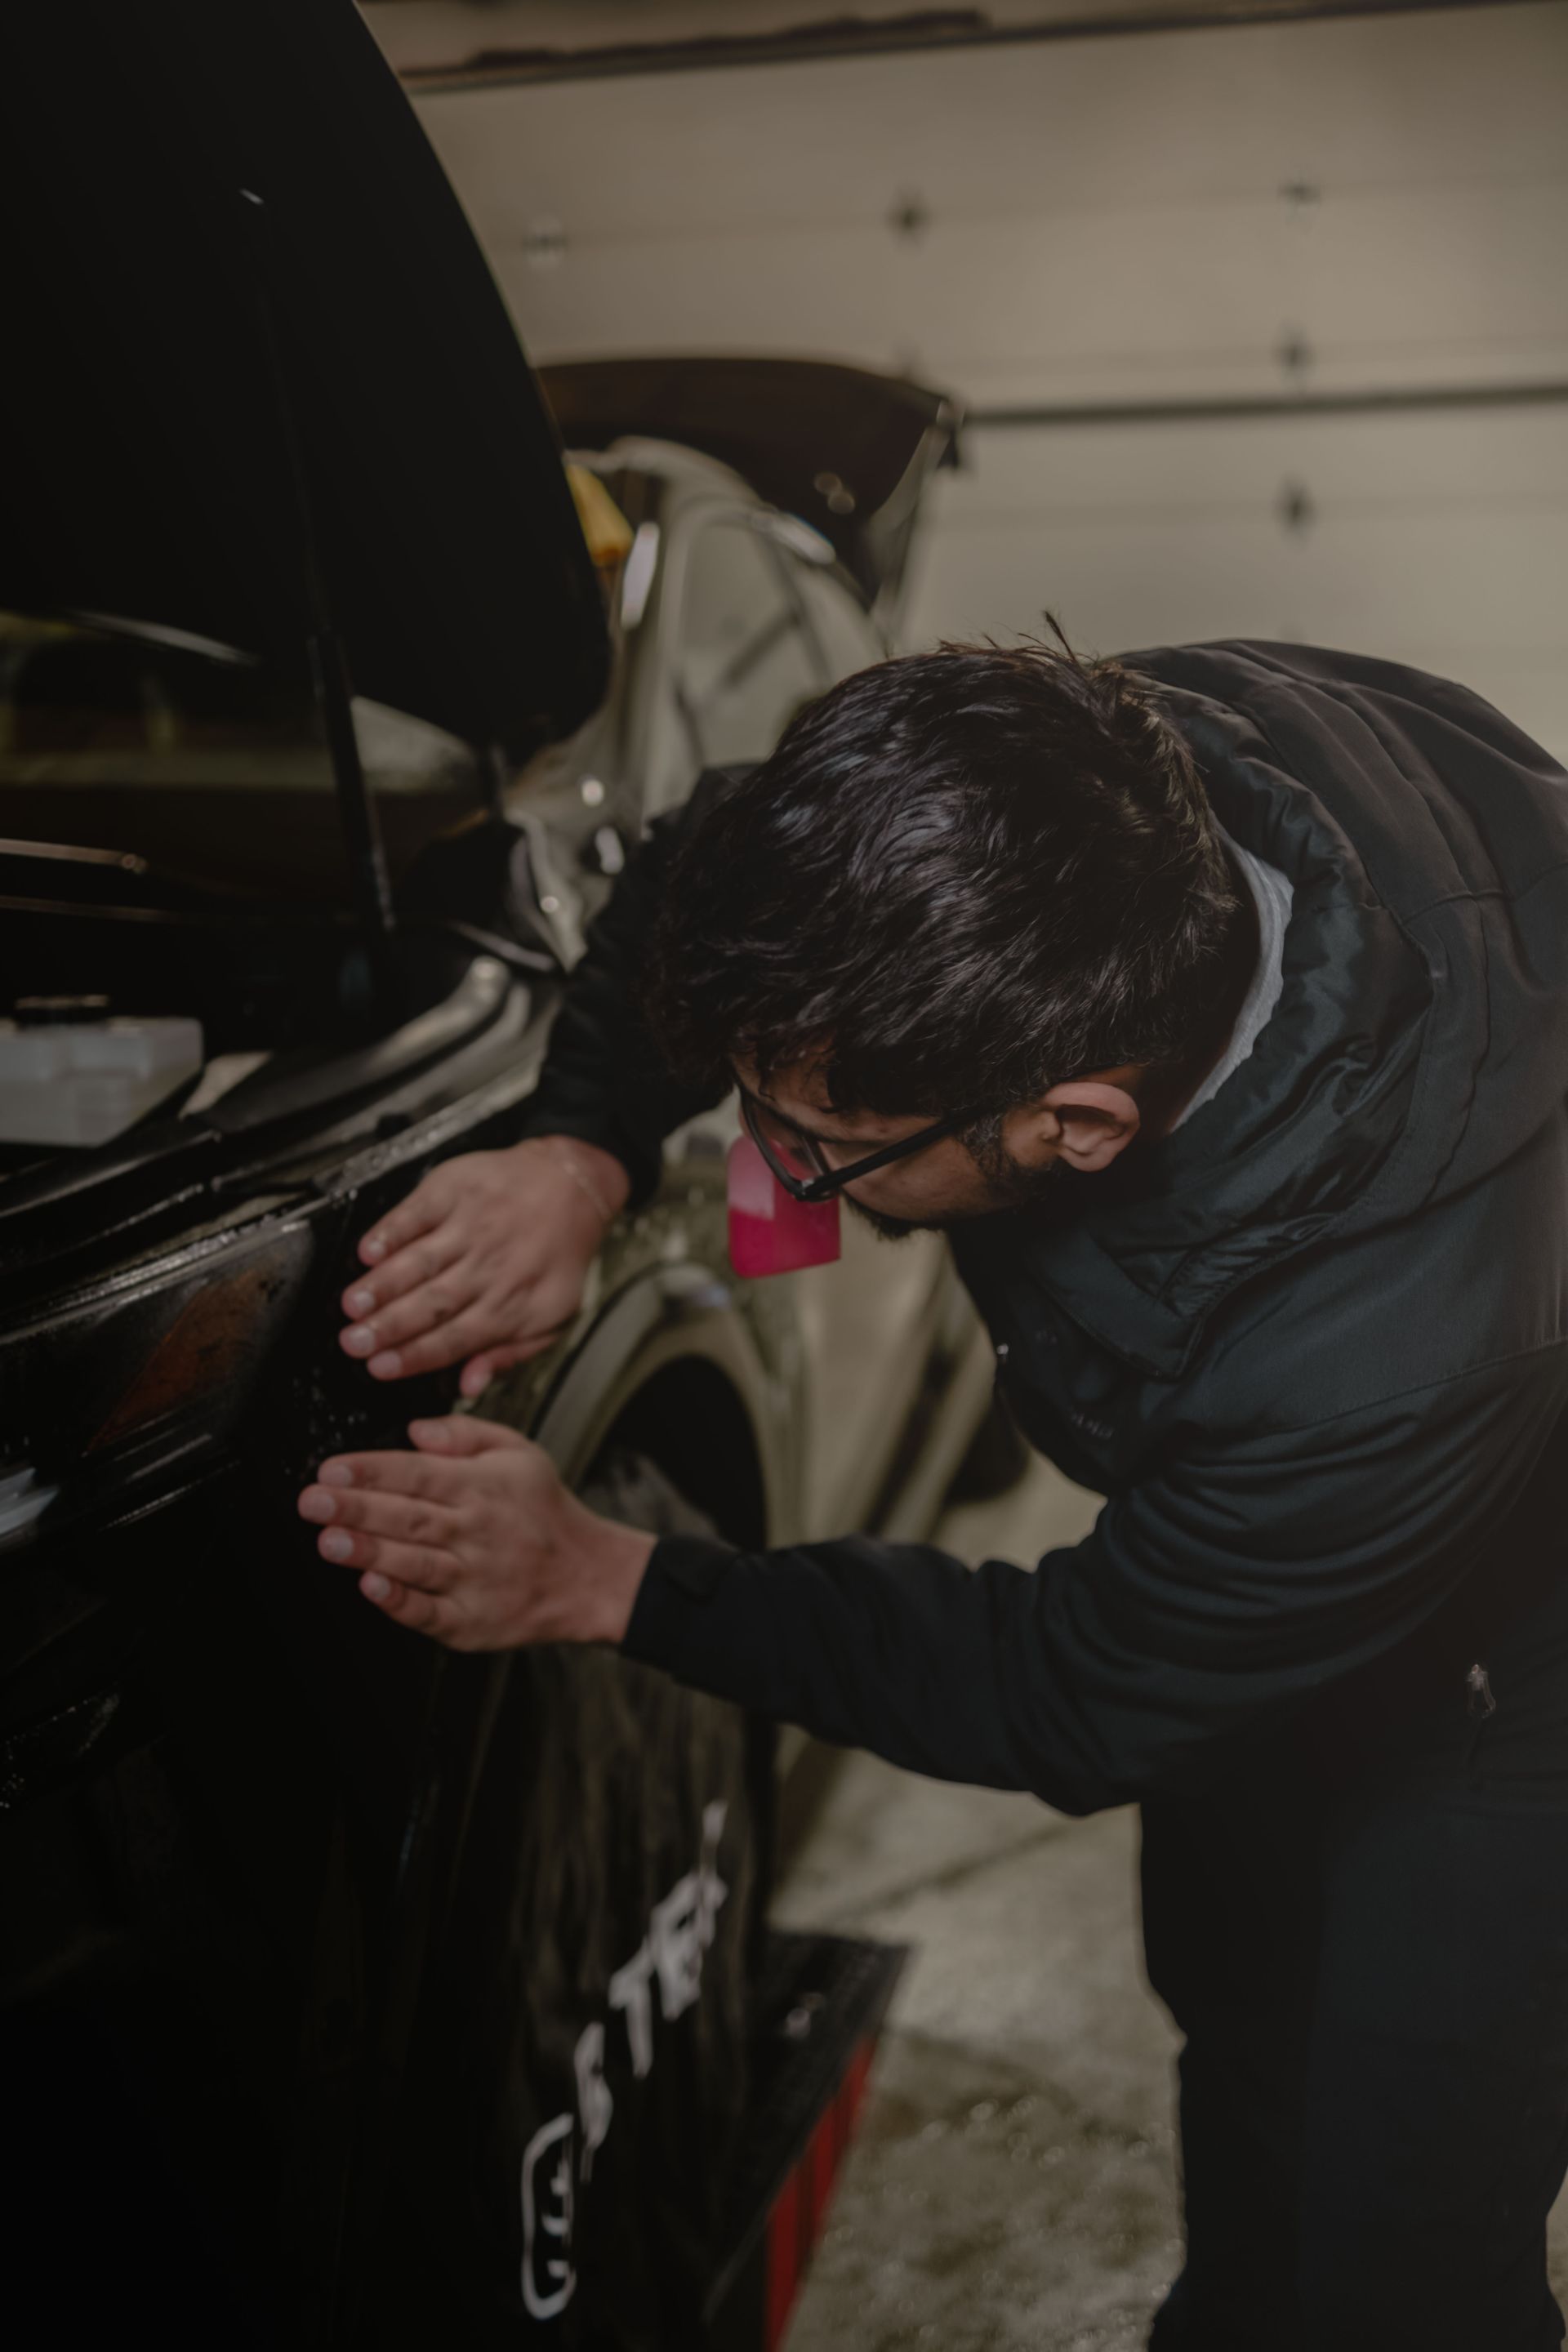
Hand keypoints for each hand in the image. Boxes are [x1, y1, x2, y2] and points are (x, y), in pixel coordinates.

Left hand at [296, 1415, 654, 1648]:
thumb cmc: (546, 1512)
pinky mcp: (471, 1622)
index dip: (372, 1471)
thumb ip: (465, 1434)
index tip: (332, 1468)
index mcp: (482, 1487)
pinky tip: (372, 1588)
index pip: (418, 1474)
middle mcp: (476, 1531)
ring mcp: (473, 1579)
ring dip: (367, 1551)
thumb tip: (414, 1430)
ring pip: (413, 1562)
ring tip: (328, 1539)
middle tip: (312, 1500)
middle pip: (409, 1517)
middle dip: (356, 1507)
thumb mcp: (519, 1452)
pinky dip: (401, 1602)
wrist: (590, 1576)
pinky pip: (430, 1612)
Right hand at [339, 1135, 630, 1395]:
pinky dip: (390, 1232)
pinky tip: (369, 1251)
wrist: (570, 1185)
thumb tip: (471, 1385)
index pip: (455, 1338)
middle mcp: (489, 1267)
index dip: (414, 1355)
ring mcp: (471, 1227)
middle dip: (388, 1327)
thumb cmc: (555, 1255)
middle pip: (432, 1303)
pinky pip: (417, 1214)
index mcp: (511, 1304)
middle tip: (354, 1343)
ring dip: (383, 1285)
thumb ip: (508, 1354)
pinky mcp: (455, 1192)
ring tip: (353, 1304)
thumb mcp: (552, 1316)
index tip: (379, 1367)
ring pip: (421, 1262)